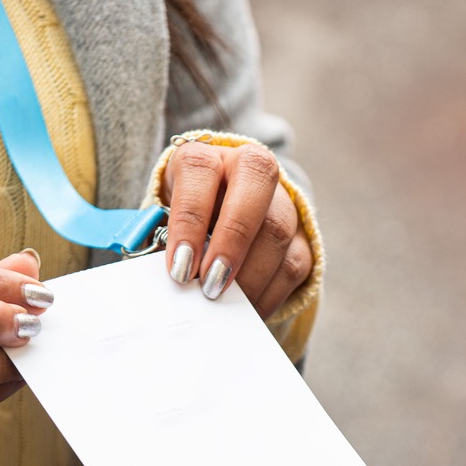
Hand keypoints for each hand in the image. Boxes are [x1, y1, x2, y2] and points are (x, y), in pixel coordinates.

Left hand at [161, 139, 312, 316]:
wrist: (220, 218)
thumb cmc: (184, 222)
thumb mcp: (163, 221)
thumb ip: (166, 244)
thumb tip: (177, 283)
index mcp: (206, 156)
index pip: (201, 172)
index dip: (189, 221)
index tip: (178, 268)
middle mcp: (248, 168)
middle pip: (255, 191)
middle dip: (231, 244)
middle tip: (209, 286)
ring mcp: (282, 200)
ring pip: (277, 232)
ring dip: (249, 276)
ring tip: (224, 303)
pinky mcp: (301, 236)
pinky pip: (292, 265)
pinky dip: (267, 294)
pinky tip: (246, 309)